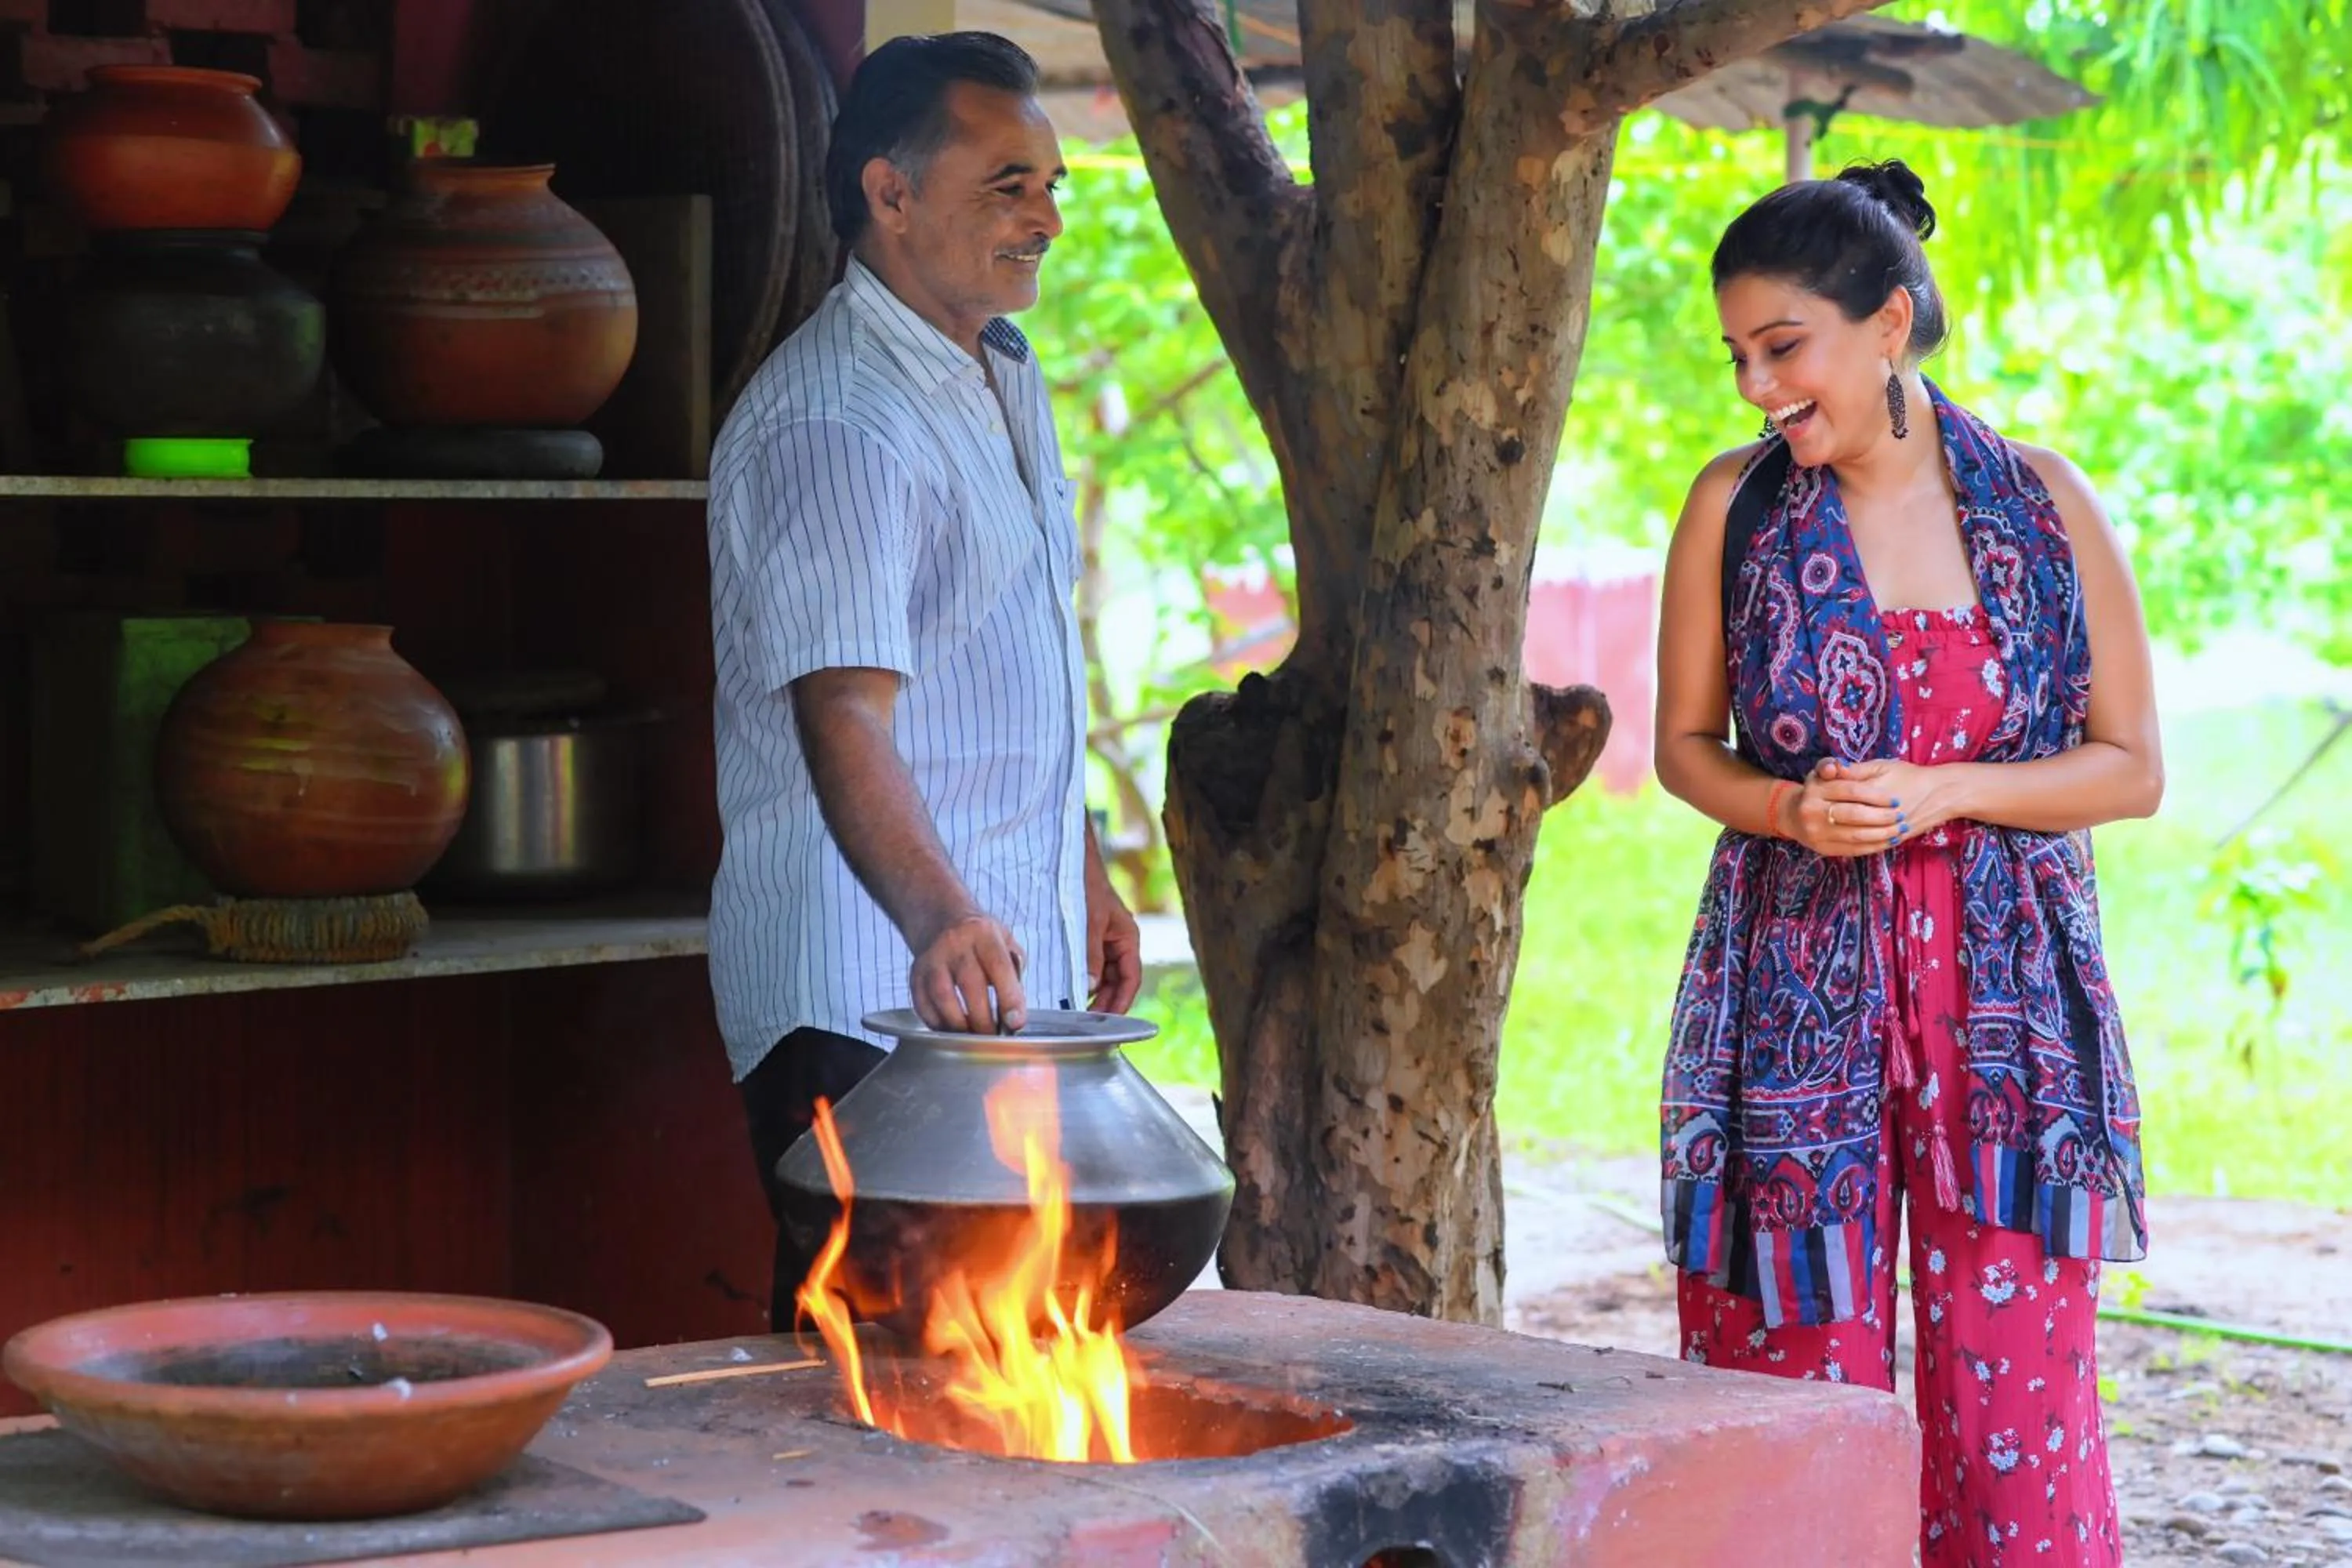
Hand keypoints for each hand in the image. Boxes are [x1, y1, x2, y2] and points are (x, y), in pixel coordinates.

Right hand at [908, 912, 1026, 1033]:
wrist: (939, 918)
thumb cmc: (979, 937)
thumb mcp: (1004, 940)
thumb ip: (1014, 971)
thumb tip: (1015, 1013)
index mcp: (983, 933)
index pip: (999, 967)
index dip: (1009, 997)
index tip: (1016, 1022)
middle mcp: (955, 943)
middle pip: (970, 985)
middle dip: (984, 1019)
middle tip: (993, 1038)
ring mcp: (932, 958)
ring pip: (943, 998)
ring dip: (959, 1025)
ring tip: (972, 1038)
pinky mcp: (915, 974)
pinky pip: (923, 1005)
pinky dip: (937, 1023)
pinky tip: (951, 1030)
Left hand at [1084, 861, 1142, 1014]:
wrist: (1074, 863)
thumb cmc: (1087, 887)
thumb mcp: (1090, 922)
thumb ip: (1091, 955)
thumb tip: (1091, 987)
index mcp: (1128, 939)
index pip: (1131, 979)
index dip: (1122, 1002)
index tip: (1109, 1020)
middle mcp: (1119, 944)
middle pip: (1117, 983)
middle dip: (1106, 1003)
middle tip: (1088, 1023)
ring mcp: (1105, 944)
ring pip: (1104, 978)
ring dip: (1094, 995)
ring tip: (1077, 1013)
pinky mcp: (1090, 942)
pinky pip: (1091, 968)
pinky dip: (1083, 981)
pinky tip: (1070, 993)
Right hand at [1779, 757, 1904, 857]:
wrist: (1794, 815)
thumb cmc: (1819, 789)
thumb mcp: (1826, 772)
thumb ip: (1838, 768)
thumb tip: (1839, 766)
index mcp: (1815, 788)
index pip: (1852, 790)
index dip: (1876, 796)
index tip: (1895, 800)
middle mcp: (1811, 811)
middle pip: (1854, 814)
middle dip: (1882, 816)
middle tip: (1900, 815)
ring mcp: (1816, 832)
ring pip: (1856, 835)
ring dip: (1882, 833)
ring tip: (1900, 829)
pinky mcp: (1823, 849)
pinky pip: (1853, 849)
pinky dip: (1874, 846)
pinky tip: (1889, 840)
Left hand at [1823, 757, 1966, 841]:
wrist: (1941, 794)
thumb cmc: (1909, 776)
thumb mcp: (1881, 766)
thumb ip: (1853, 770)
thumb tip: (1829, 769)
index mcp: (1871, 793)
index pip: (1837, 794)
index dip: (1822, 793)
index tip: (1813, 793)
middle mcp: (1878, 815)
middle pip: (1840, 818)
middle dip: (1822, 815)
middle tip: (1812, 812)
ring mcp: (1885, 831)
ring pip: (1851, 836)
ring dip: (1833, 831)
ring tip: (1822, 825)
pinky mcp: (1891, 841)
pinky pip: (1865, 847)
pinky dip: (1850, 843)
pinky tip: (1839, 837)